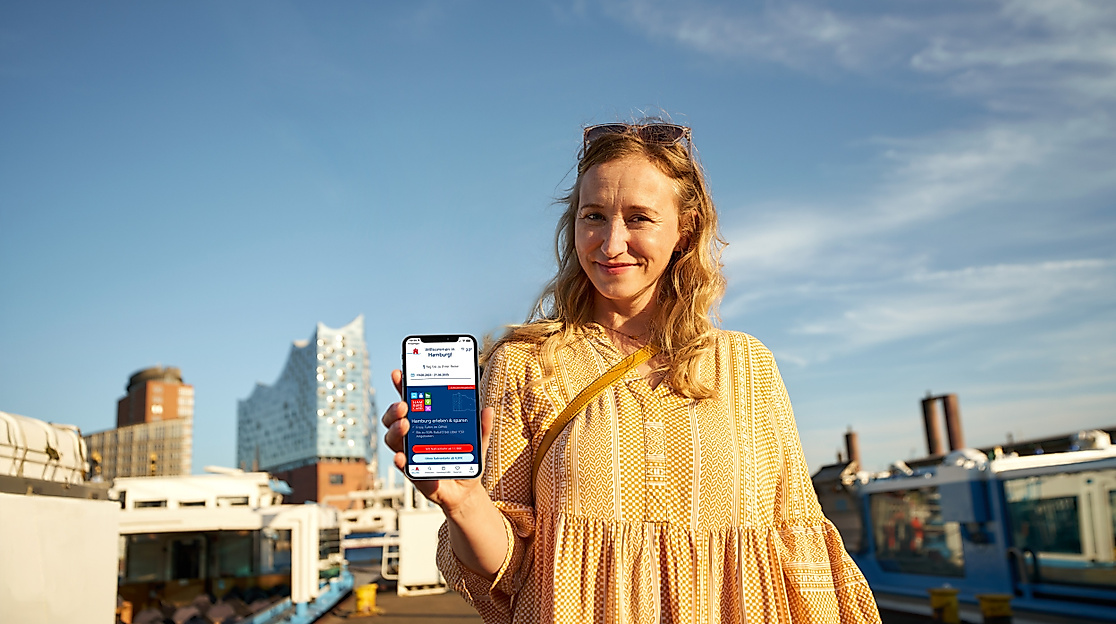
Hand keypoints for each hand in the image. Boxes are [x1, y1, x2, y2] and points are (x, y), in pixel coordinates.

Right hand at [381, 369, 494, 514]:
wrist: (465, 491)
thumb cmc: (466, 461)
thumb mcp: (479, 441)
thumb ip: (483, 427)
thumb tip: (487, 410)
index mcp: (426, 423)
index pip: (410, 401)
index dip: (402, 387)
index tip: (399, 374)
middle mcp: (414, 437)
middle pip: (394, 419)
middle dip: (394, 409)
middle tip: (404, 405)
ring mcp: (411, 454)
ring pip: (392, 439)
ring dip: (395, 430)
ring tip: (405, 424)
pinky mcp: (414, 472)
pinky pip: (403, 466)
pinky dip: (400, 461)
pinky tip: (402, 457)